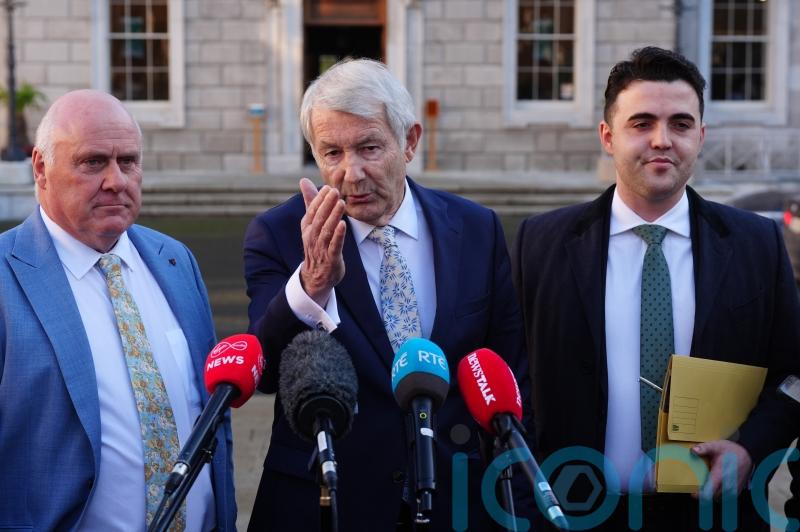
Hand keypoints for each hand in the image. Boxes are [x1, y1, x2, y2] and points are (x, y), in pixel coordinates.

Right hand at [298, 178, 346, 305]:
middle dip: (327, 204)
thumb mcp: (311, 223)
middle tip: (335, 191)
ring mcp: (321, 248)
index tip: (328, 188)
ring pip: (326, 230)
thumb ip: (310, 202)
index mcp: (307, 227)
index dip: (319, 199)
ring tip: (341, 203)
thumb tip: (304, 180)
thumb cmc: (316, 245)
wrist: (316, 275)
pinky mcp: (331, 258)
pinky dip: (338, 235)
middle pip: (319, 219)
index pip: (312, 211)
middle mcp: (312, 237)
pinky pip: (334, 245)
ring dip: (334, 216)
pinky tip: (343, 225)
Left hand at [691, 439, 751, 499]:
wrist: (748, 454)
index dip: (698, 495)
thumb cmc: (731, 451)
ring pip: (718, 499)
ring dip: (712, 495)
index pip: (708, 493)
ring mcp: (733, 490)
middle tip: (698, 485)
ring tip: (707, 485)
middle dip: (703, 494)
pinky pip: (725, 498)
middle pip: (711, 498)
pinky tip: (716, 486)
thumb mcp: (716, 446)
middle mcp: (727, 485)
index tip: (693, 492)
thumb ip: (704, 448)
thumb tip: (693, 450)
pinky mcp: (737, 491)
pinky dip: (719, 495)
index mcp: (720, 475)